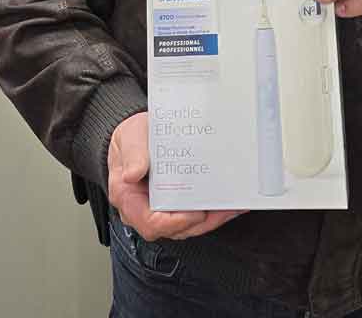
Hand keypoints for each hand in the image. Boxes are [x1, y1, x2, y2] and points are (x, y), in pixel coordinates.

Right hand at [107, 112, 245, 240]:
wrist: (140, 134)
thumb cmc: (132, 138)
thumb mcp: (129, 138)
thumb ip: (133, 154)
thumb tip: (132, 173)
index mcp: (129, 199)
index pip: (151, 223)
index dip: (175, 223)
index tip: (194, 213)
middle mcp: (146, 209)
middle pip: (176, 227)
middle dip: (202, 221)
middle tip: (223, 208)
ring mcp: (163, 208)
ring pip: (190, 224)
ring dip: (212, 218)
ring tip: (232, 205)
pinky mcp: (177, 203)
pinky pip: (195, 213)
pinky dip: (212, 210)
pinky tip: (229, 201)